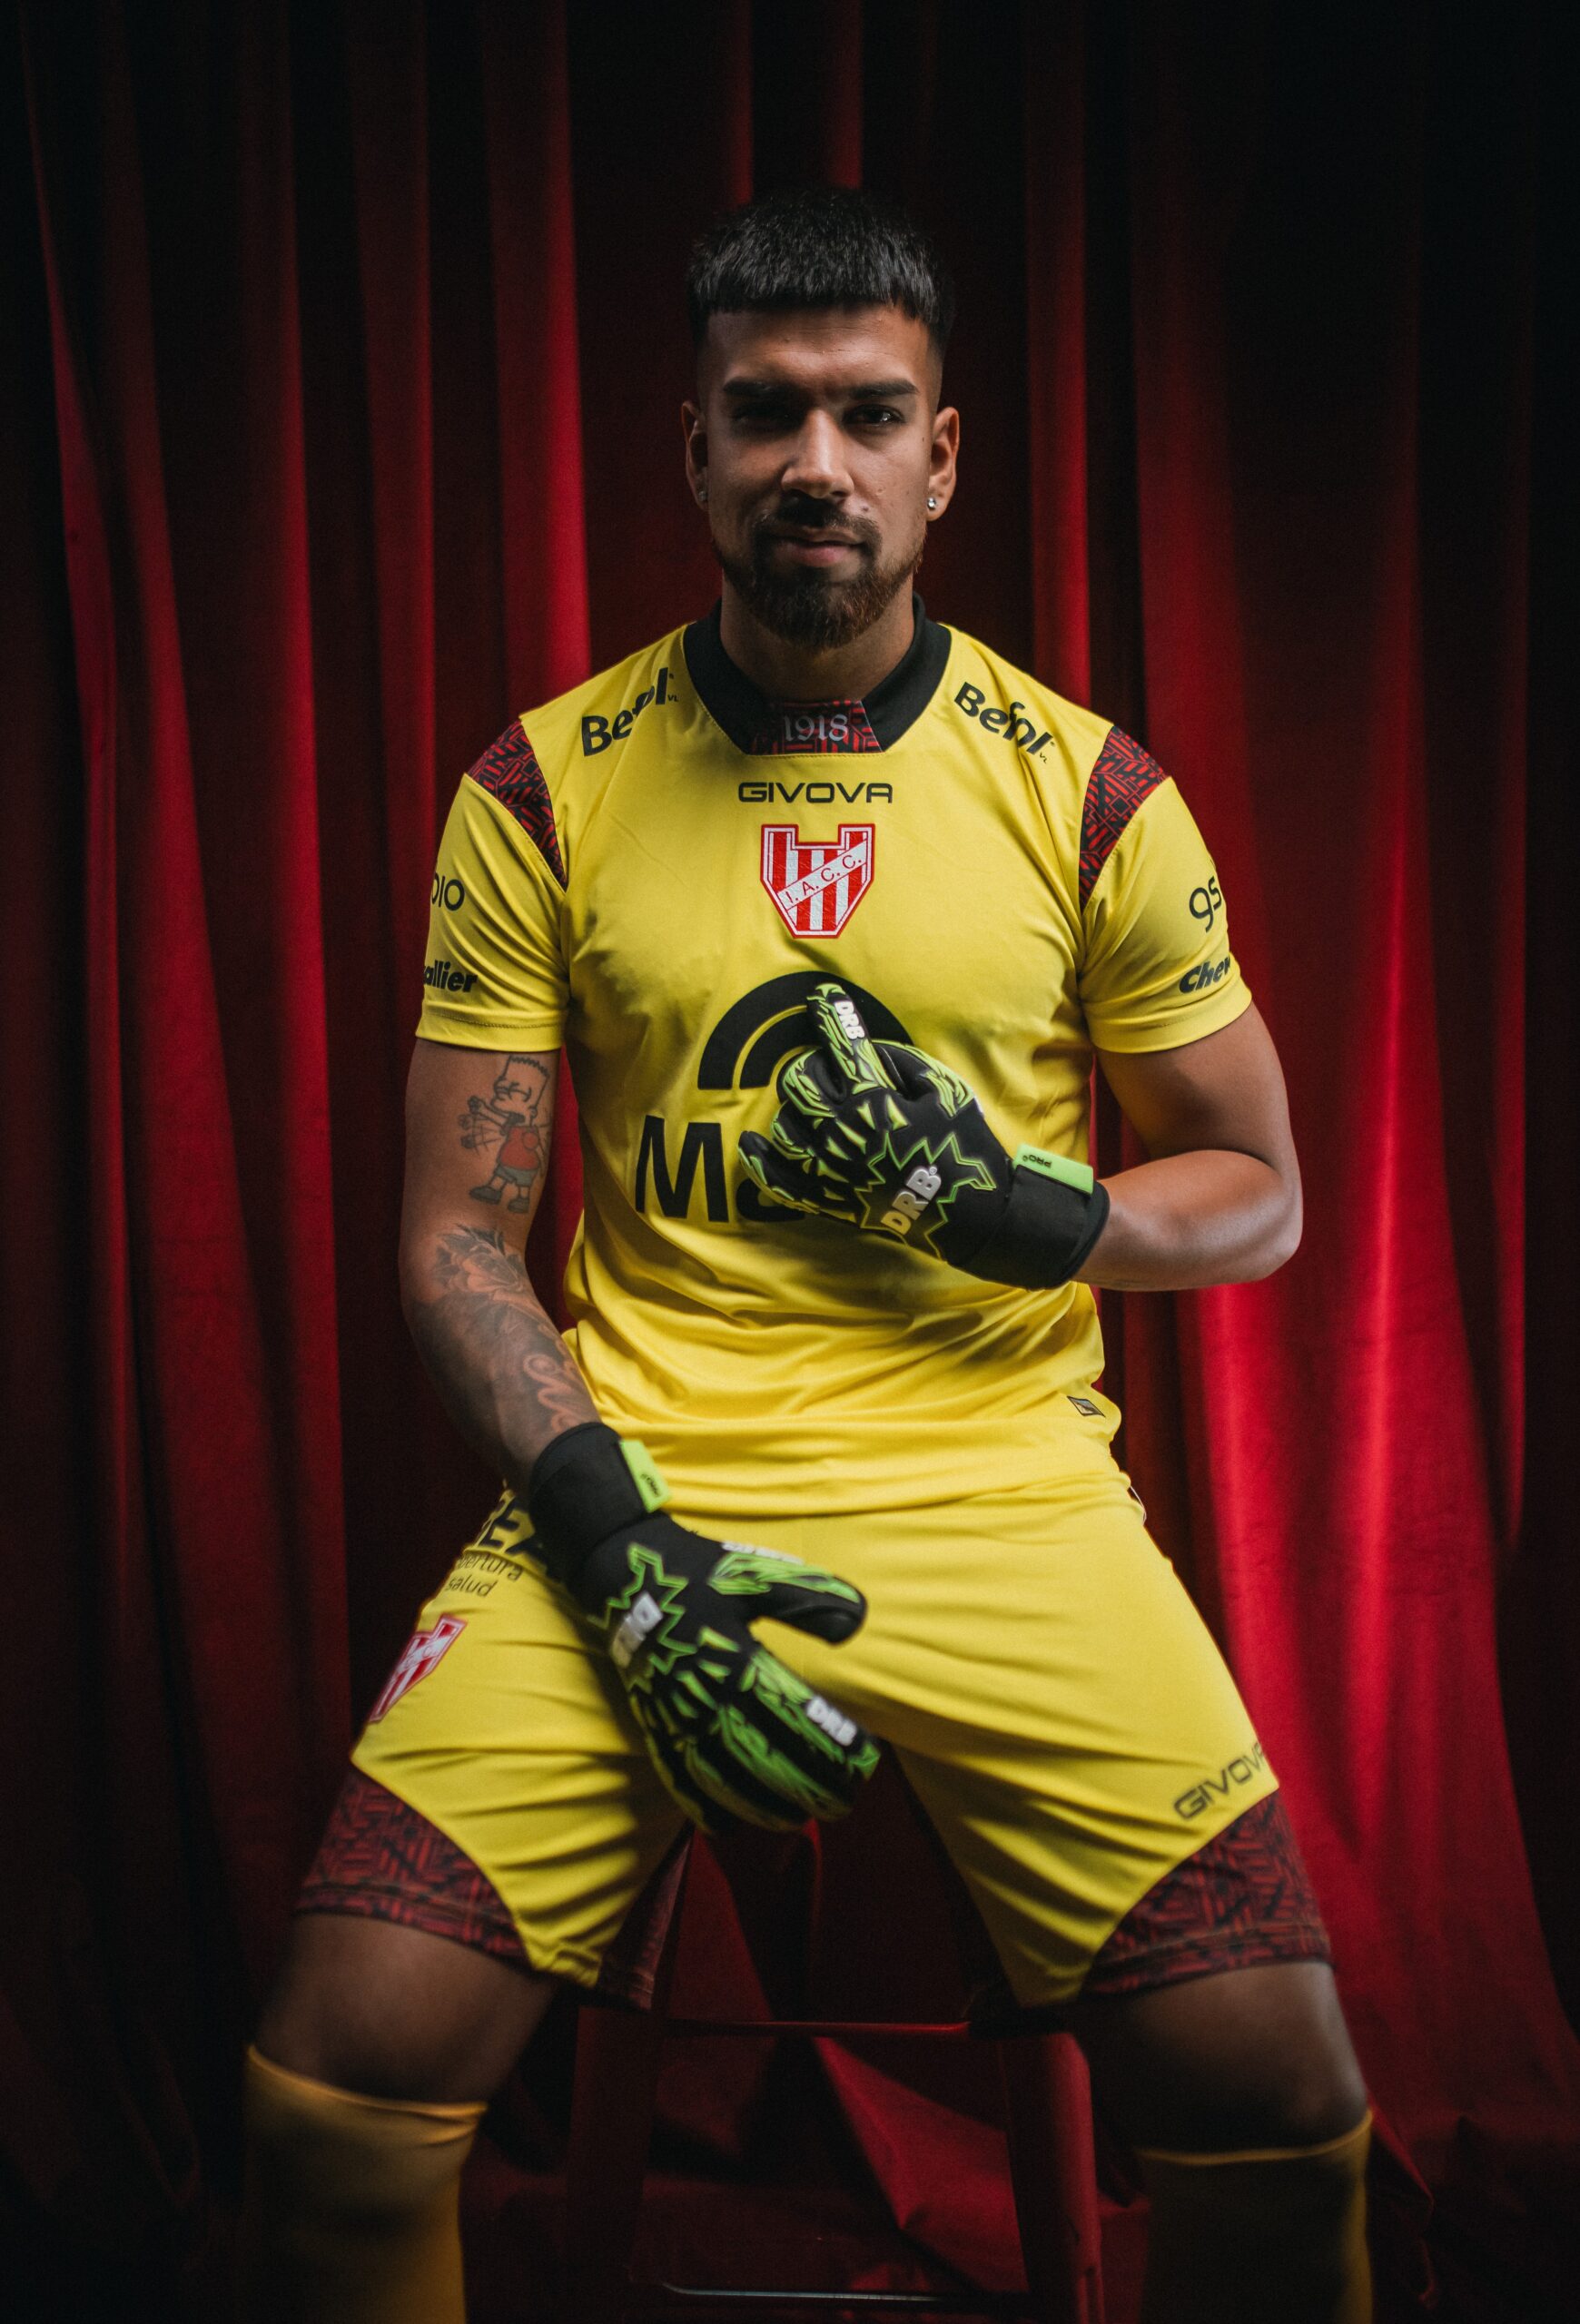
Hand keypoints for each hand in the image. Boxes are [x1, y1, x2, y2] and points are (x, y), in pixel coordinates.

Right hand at [527, 1424, 879, 1835]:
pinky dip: (702, 1807)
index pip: (794, 1715)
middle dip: (807, 1787)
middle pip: (763, 1757)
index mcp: (736, 1659)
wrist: (625, 1575)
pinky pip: (677, 1778)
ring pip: (722, 1778)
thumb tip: (857, 1621)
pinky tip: (727, 1826)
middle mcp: (706, 1696)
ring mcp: (676, 1717)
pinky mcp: (654, 1725)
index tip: (866, 1763)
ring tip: (796, 1820)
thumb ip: (807, 1597)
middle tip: (843, 1805)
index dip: (831, 1744)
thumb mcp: (755, 1573)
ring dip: (761, 1805)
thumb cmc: (697, 1574)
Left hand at [738, 982, 1109, 1287]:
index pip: (842, 1045)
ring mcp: (831, 1170)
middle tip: (831, 1068)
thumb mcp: (945, 1089)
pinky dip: (761, 1162)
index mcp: (874, 1101)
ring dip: (794, 1108)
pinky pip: (780, 1182)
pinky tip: (751, 1142)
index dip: (831, 1015)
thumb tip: (865, 1049)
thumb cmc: (963, 1144)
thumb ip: (901, 1061)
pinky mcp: (829, 1201)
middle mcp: (843, 1134)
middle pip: (800, 1083)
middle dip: (812, 1065)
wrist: (970, 1213)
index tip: (821, 997)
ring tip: (815, 1105)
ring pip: (784, 1127)